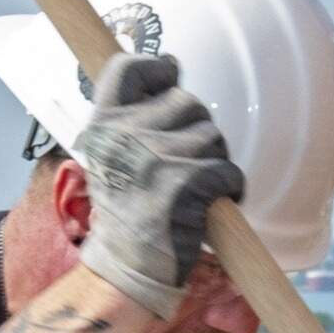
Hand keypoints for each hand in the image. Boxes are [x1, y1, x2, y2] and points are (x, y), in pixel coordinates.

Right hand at [71, 52, 244, 317]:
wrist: (127, 267)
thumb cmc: (127, 209)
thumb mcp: (114, 154)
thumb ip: (136, 112)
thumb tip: (172, 65)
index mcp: (104, 125)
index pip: (128, 69)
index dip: (156, 68)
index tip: (169, 80)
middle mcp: (126, 137)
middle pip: (187, 101)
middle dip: (197, 131)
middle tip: (185, 165)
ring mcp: (155, 161)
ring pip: (213, 137)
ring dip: (214, 162)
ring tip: (194, 189)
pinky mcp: (186, 188)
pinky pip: (228, 170)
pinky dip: (230, 189)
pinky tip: (212, 204)